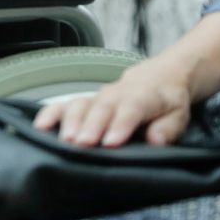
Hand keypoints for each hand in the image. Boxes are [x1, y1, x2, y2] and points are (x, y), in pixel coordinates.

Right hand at [32, 56, 194, 146]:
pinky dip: (51, 113)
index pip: (132, 109)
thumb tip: (155, 140)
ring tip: (65, 140)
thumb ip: (168, 127)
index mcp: (144, 96)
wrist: (159, 76)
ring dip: (71, 121)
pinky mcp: (86, 101)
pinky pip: (65, 104)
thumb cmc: (167, 100)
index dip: (121, 124)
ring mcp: (98, 96)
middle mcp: (117, 94)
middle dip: (91, 125)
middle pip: (102, 108)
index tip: (111, 142)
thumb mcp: (180, 114)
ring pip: (81, 104)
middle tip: (82, 143)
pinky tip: (40, 126)